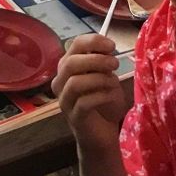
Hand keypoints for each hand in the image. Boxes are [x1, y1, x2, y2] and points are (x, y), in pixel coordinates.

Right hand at [51, 33, 122, 153]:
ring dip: (98, 78)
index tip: (112, 45)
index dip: (93, 41)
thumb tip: (107, 47)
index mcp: (67, 67)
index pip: (75, 45)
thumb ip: (102, 62)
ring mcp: (65, 100)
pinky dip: (101, 96)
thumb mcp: (106, 77)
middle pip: (71, 63)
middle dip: (96, 60)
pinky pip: (84, 102)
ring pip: (75, 82)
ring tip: (114, 82)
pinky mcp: (74, 117)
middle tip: (115, 63)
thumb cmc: (103, 101)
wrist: (102, 134)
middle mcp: (60, 81)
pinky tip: (111, 95)